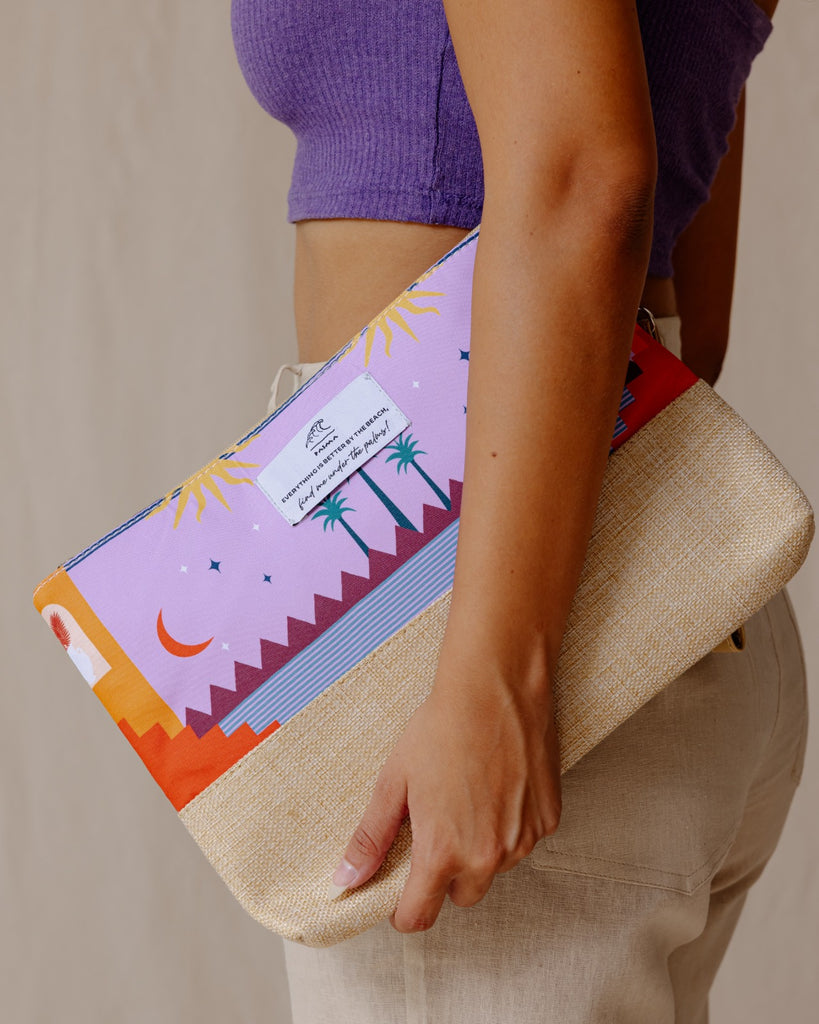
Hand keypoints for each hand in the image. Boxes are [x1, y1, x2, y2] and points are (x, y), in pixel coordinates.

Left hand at [329, 645, 561, 931]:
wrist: (496, 687)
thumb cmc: (442, 728)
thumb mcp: (394, 781)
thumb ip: (371, 838)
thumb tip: (344, 881)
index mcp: (443, 852)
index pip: (419, 916)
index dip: (404, 907)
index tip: (401, 887)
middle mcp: (487, 856)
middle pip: (461, 896)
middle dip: (447, 873)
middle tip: (439, 824)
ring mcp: (523, 840)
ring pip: (495, 867)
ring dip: (482, 848)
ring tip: (470, 795)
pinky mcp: (549, 820)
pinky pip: (524, 840)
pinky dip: (511, 825)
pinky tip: (500, 785)